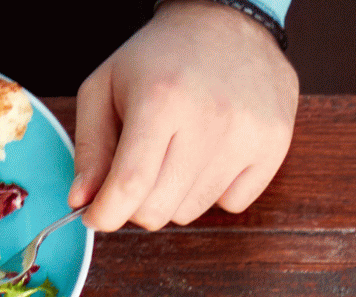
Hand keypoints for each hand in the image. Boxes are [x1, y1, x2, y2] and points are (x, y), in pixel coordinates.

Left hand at [71, 1, 297, 231]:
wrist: (228, 22)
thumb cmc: (161, 57)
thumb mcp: (106, 85)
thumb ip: (90, 147)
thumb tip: (82, 201)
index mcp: (161, 98)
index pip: (130, 185)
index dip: (105, 213)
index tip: (96, 216)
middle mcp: (209, 119)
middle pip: (158, 209)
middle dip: (137, 202)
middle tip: (138, 172)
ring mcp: (247, 135)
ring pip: (190, 212)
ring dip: (174, 194)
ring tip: (178, 150)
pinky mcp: (273, 146)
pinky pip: (231, 205)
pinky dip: (214, 190)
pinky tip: (212, 151)